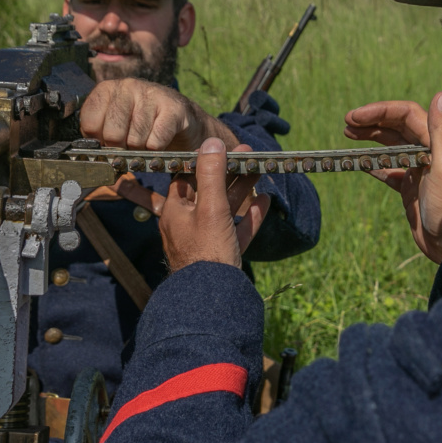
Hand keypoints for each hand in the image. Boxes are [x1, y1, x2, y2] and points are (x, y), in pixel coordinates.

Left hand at [80, 78, 238, 150]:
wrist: (183, 120)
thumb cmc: (144, 125)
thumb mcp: (116, 125)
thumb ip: (99, 136)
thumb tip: (90, 158)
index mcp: (107, 89)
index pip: (89, 124)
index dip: (98, 141)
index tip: (108, 142)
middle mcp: (127, 86)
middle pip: (112, 133)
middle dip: (121, 148)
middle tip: (130, 144)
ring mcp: (151, 94)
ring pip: (135, 140)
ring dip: (141, 149)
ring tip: (147, 141)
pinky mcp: (173, 108)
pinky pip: (155, 141)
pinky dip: (157, 149)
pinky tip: (161, 141)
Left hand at [159, 139, 270, 271]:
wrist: (213, 299)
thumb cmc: (207, 252)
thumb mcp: (210, 207)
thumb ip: (211, 174)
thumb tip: (210, 142)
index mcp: (176, 212)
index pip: (186, 178)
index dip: (203, 160)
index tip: (220, 146)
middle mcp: (188, 225)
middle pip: (209, 191)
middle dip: (229, 172)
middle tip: (247, 154)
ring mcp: (206, 241)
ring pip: (225, 209)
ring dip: (242, 190)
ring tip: (259, 171)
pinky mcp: (223, 255)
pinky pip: (237, 230)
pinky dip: (250, 216)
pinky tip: (264, 202)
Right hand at [344, 93, 441, 262]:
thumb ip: (441, 132)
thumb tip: (441, 94)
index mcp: (436, 142)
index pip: (406, 114)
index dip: (380, 111)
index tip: (355, 117)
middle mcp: (427, 151)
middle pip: (396, 126)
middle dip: (372, 121)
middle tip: (346, 123)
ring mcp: (417, 169)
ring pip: (390, 145)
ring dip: (370, 137)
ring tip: (348, 134)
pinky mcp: (409, 187)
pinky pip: (387, 170)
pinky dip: (373, 164)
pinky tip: (359, 162)